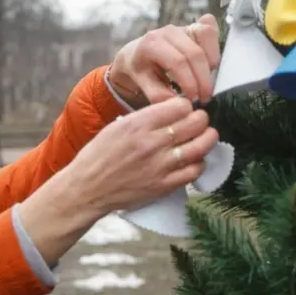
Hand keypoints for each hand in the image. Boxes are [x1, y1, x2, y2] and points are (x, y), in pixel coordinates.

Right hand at [15, 98, 216, 263]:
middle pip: (196, 123)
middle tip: (199, 122)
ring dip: (208, 139)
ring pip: (201, 146)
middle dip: (201, 119)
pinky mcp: (164, 186)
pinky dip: (199, 163)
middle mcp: (152, 143)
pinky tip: (194, 159)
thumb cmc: (99, 156)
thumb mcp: (118, 126)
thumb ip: (146, 118)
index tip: (186, 109)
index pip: (180, 105)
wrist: (87, 189)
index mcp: (138, 124)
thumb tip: (173, 110)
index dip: (187, 105)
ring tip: (206, 137)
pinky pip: (194, 170)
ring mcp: (160, 166)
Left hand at [108, 15, 221, 106]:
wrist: (138, 53)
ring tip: (205, 80)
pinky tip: (209, 63)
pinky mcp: (193, 26)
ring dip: (211, 61)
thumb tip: (180, 104)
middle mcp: (168, 31)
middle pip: (195, 53)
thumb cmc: (142, 69)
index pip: (178, 62)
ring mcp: (182, 26)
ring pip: (206, 36)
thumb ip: (158, 95)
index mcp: (151, 43)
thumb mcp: (142, 84)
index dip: (189, 82)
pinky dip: (214, 45)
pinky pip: (210, 29)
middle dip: (203, 79)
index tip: (193, 99)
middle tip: (204, 97)